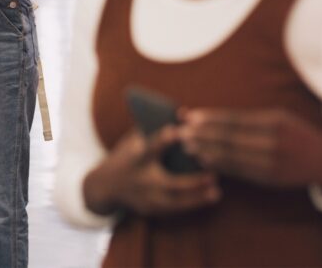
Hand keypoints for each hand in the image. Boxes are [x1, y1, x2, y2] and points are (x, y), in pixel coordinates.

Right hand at [83, 127, 219, 217]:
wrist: (104, 186)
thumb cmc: (127, 155)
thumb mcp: (134, 139)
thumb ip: (156, 127)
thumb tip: (184, 112)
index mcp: (137, 157)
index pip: (151, 147)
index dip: (164, 139)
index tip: (178, 130)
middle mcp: (141, 179)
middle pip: (169, 182)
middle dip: (192, 181)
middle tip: (214, 175)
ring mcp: (144, 198)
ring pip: (175, 202)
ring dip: (197, 198)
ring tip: (217, 193)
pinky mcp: (149, 210)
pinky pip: (173, 210)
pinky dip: (191, 205)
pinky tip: (207, 200)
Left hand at [180, 108, 321, 197]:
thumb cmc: (295, 135)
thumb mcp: (280, 118)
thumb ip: (251, 119)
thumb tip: (215, 117)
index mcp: (274, 120)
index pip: (234, 119)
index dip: (210, 119)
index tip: (189, 117)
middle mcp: (272, 140)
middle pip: (229, 137)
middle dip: (202, 134)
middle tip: (181, 132)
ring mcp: (271, 160)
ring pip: (232, 155)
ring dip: (207, 150)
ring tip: (188, 146)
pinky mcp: (269, 177)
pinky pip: (239, 171)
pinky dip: (220, 165)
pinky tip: (206, 161)